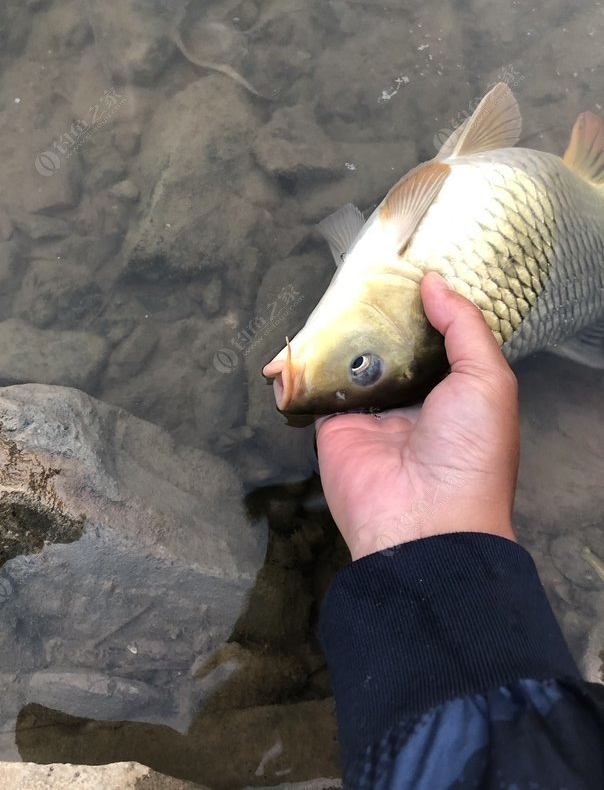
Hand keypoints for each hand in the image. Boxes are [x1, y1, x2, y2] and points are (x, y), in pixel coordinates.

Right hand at [315, 272, 518, 558]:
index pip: (435, 336)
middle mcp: (411, 396)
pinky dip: (305, 364)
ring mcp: (370, 409)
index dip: (424, 305)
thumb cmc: (470, 453)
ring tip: (336, 289)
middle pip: (389, 343)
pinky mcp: (332, 421)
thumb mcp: (488, 380)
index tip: (409, 268)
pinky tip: (301, 335)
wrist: (424, 522)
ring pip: (351, 358)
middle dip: (379, 312)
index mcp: (454, 388)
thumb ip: (463, 326)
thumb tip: (434, 283)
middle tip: (367, 271)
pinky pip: (315, 385)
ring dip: (342, 331)